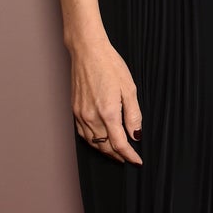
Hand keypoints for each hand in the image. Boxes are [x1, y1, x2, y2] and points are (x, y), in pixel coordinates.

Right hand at [71, 38, 142, 164]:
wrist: (88, 51)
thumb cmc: (110, 65)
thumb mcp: (129, 88)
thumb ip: (133, 114)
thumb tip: (136, 135)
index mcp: (108, 112)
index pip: (119, 144)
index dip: (130, 155)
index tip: (137, 161)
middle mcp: (91, 117)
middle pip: (105, 146)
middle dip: (118, 155)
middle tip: (129, 157)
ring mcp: (80, 115)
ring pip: (93, 143)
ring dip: (105, 150)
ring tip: (117, 153)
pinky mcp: (74, 110)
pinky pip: (83, 134)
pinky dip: (93, 142)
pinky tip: (99, 140)